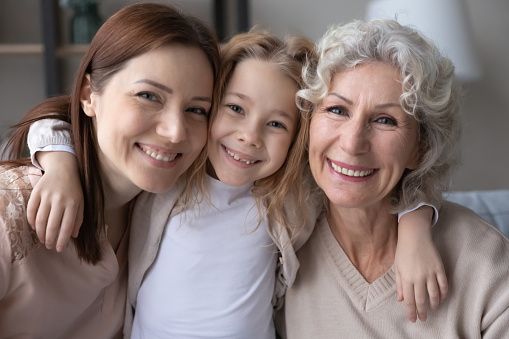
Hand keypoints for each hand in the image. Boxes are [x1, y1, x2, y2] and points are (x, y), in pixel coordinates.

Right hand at [27, 151, 83, 251]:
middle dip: (49, 239)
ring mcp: (47, 195)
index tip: (59, 249)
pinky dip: (31, 221)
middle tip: (49, 246)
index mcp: (73, 203)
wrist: (63, 168)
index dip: (62, 240)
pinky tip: (35, 227)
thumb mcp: (81, 202)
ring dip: (40, 233)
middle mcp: (60, 200)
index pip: (67, 226)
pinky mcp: (37, 191)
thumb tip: (74, 235)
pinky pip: (31, 210)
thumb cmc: (74, 188)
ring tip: (42, 239)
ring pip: (40, 219)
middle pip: (52, 225)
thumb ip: (79, 219)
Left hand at [395, 206, 447, 322]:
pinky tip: (441, 298)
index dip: (411, 311)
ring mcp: (430, 272)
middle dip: (422, 311)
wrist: (414, 235)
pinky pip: (444, 284)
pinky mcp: (439, 268)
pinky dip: (443, 293)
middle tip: (423, 319)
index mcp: (407, 277)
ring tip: (432, 309)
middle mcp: (419, 277)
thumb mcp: (397, 267)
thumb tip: (401, 300)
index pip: (409, 300)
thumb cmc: (403, 251)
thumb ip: (400, 284)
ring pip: (434, 294)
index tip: (413, 319)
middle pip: (421, 299)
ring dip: (434, 304)